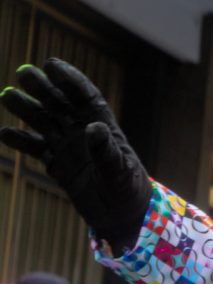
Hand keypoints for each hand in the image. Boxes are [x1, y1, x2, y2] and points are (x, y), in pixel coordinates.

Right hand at [0, 60, 150, 246]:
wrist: (123, 218)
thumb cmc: (128, 192)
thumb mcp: (120, 173)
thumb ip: (106, 151)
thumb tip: (93, 127)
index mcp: (105, 128)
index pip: (86, 97)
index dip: (70, 79)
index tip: (51, 64)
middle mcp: (84, 133)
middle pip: (60, 104)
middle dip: (43, 88)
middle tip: (23, 73)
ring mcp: (69, 147)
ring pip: (43, 121)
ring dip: (26, 108)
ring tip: (7, 96)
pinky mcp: (58, 165)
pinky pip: (36, 148)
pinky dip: (21, 141)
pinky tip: (5, 133)